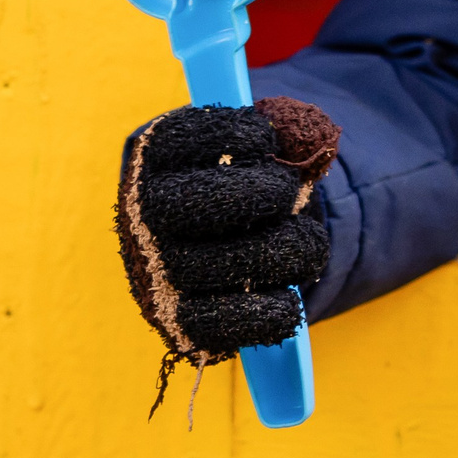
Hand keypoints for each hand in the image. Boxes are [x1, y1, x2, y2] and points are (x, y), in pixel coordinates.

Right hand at [116, 96, 338, 403]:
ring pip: (202, 268)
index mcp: (157, 158)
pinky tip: (289, 299)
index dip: (225, 134)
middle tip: (290, 193)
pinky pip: (212, 325)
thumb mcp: (265, 146)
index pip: (172, 137)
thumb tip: (315, 138)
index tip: (266, 137)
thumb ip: (291, 132)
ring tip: (307, 245)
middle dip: (252, 196)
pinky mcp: (176, 318)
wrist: (230, 240)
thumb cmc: (250, 179)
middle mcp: (143, 215)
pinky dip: (261, 315)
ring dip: (271, 255)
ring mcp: (154, 269)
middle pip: (186, 205)